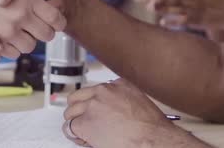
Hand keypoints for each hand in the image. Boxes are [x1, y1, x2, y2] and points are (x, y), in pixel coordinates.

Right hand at [0, 0, 66, 57]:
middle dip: (43, 32)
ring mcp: (8, 33)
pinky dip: (10, 47)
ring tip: (18, 30)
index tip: (52, 18)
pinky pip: (11, 52)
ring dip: (26, 40)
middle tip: (36, 25)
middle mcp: (20, 18)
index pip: (56, 19)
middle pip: (46, 36)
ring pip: (29, 47)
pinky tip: (5, 37)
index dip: (56, 20)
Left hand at [63, 79, 186, 147]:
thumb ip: (124, 99)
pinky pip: (69, 127)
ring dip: (76, 122)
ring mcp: (93, 106)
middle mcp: (103, 91)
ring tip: (86, 133)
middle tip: (86, 122)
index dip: (94, 103)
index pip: (96, 89)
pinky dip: (73, 135)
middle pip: (78, 97)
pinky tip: (83, 139)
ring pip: (71, 112)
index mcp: (119, 84)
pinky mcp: (85, 122)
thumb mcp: (140, 102)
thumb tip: (116, 109)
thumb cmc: (153, 128)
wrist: (154, 139)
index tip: (99, 112)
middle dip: (80, 110)